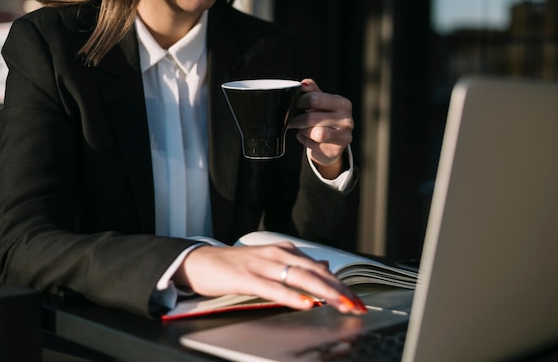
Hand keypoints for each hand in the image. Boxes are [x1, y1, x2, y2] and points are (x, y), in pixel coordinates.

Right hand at [172, 242, 366, 313]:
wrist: (201, 261)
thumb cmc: (236, 265)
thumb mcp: (270, 262)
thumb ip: (297, 264)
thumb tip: (323, 265)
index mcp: (285, 251)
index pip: (320, 268)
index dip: (340, 284)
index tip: (356, 300)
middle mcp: (277, 254)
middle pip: (316, 272)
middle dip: (339, 290)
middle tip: (356, 306)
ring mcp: (262, 265)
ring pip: (300, 278)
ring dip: (324, 292)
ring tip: (341, 305)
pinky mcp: (247, 277)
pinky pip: (274, 288)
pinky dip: (292, 296)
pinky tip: (306, 304)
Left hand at [288, 78, 353, 178]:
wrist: (334, 144)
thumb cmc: (327, 119)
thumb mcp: (323, 103)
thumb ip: (313, 91)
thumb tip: (303, 83)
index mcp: (343, 104)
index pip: (315, 98)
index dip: (300, 101)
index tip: (294, 103)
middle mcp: (347, 120)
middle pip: (312, 117)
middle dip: (297, 118)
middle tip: (291, 119)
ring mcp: (343, 137)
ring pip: (314, 132)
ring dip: (302, 130)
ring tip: (301, 128)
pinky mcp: (336, 150)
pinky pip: (312, 144)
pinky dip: (304, 140)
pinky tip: (306, 137)